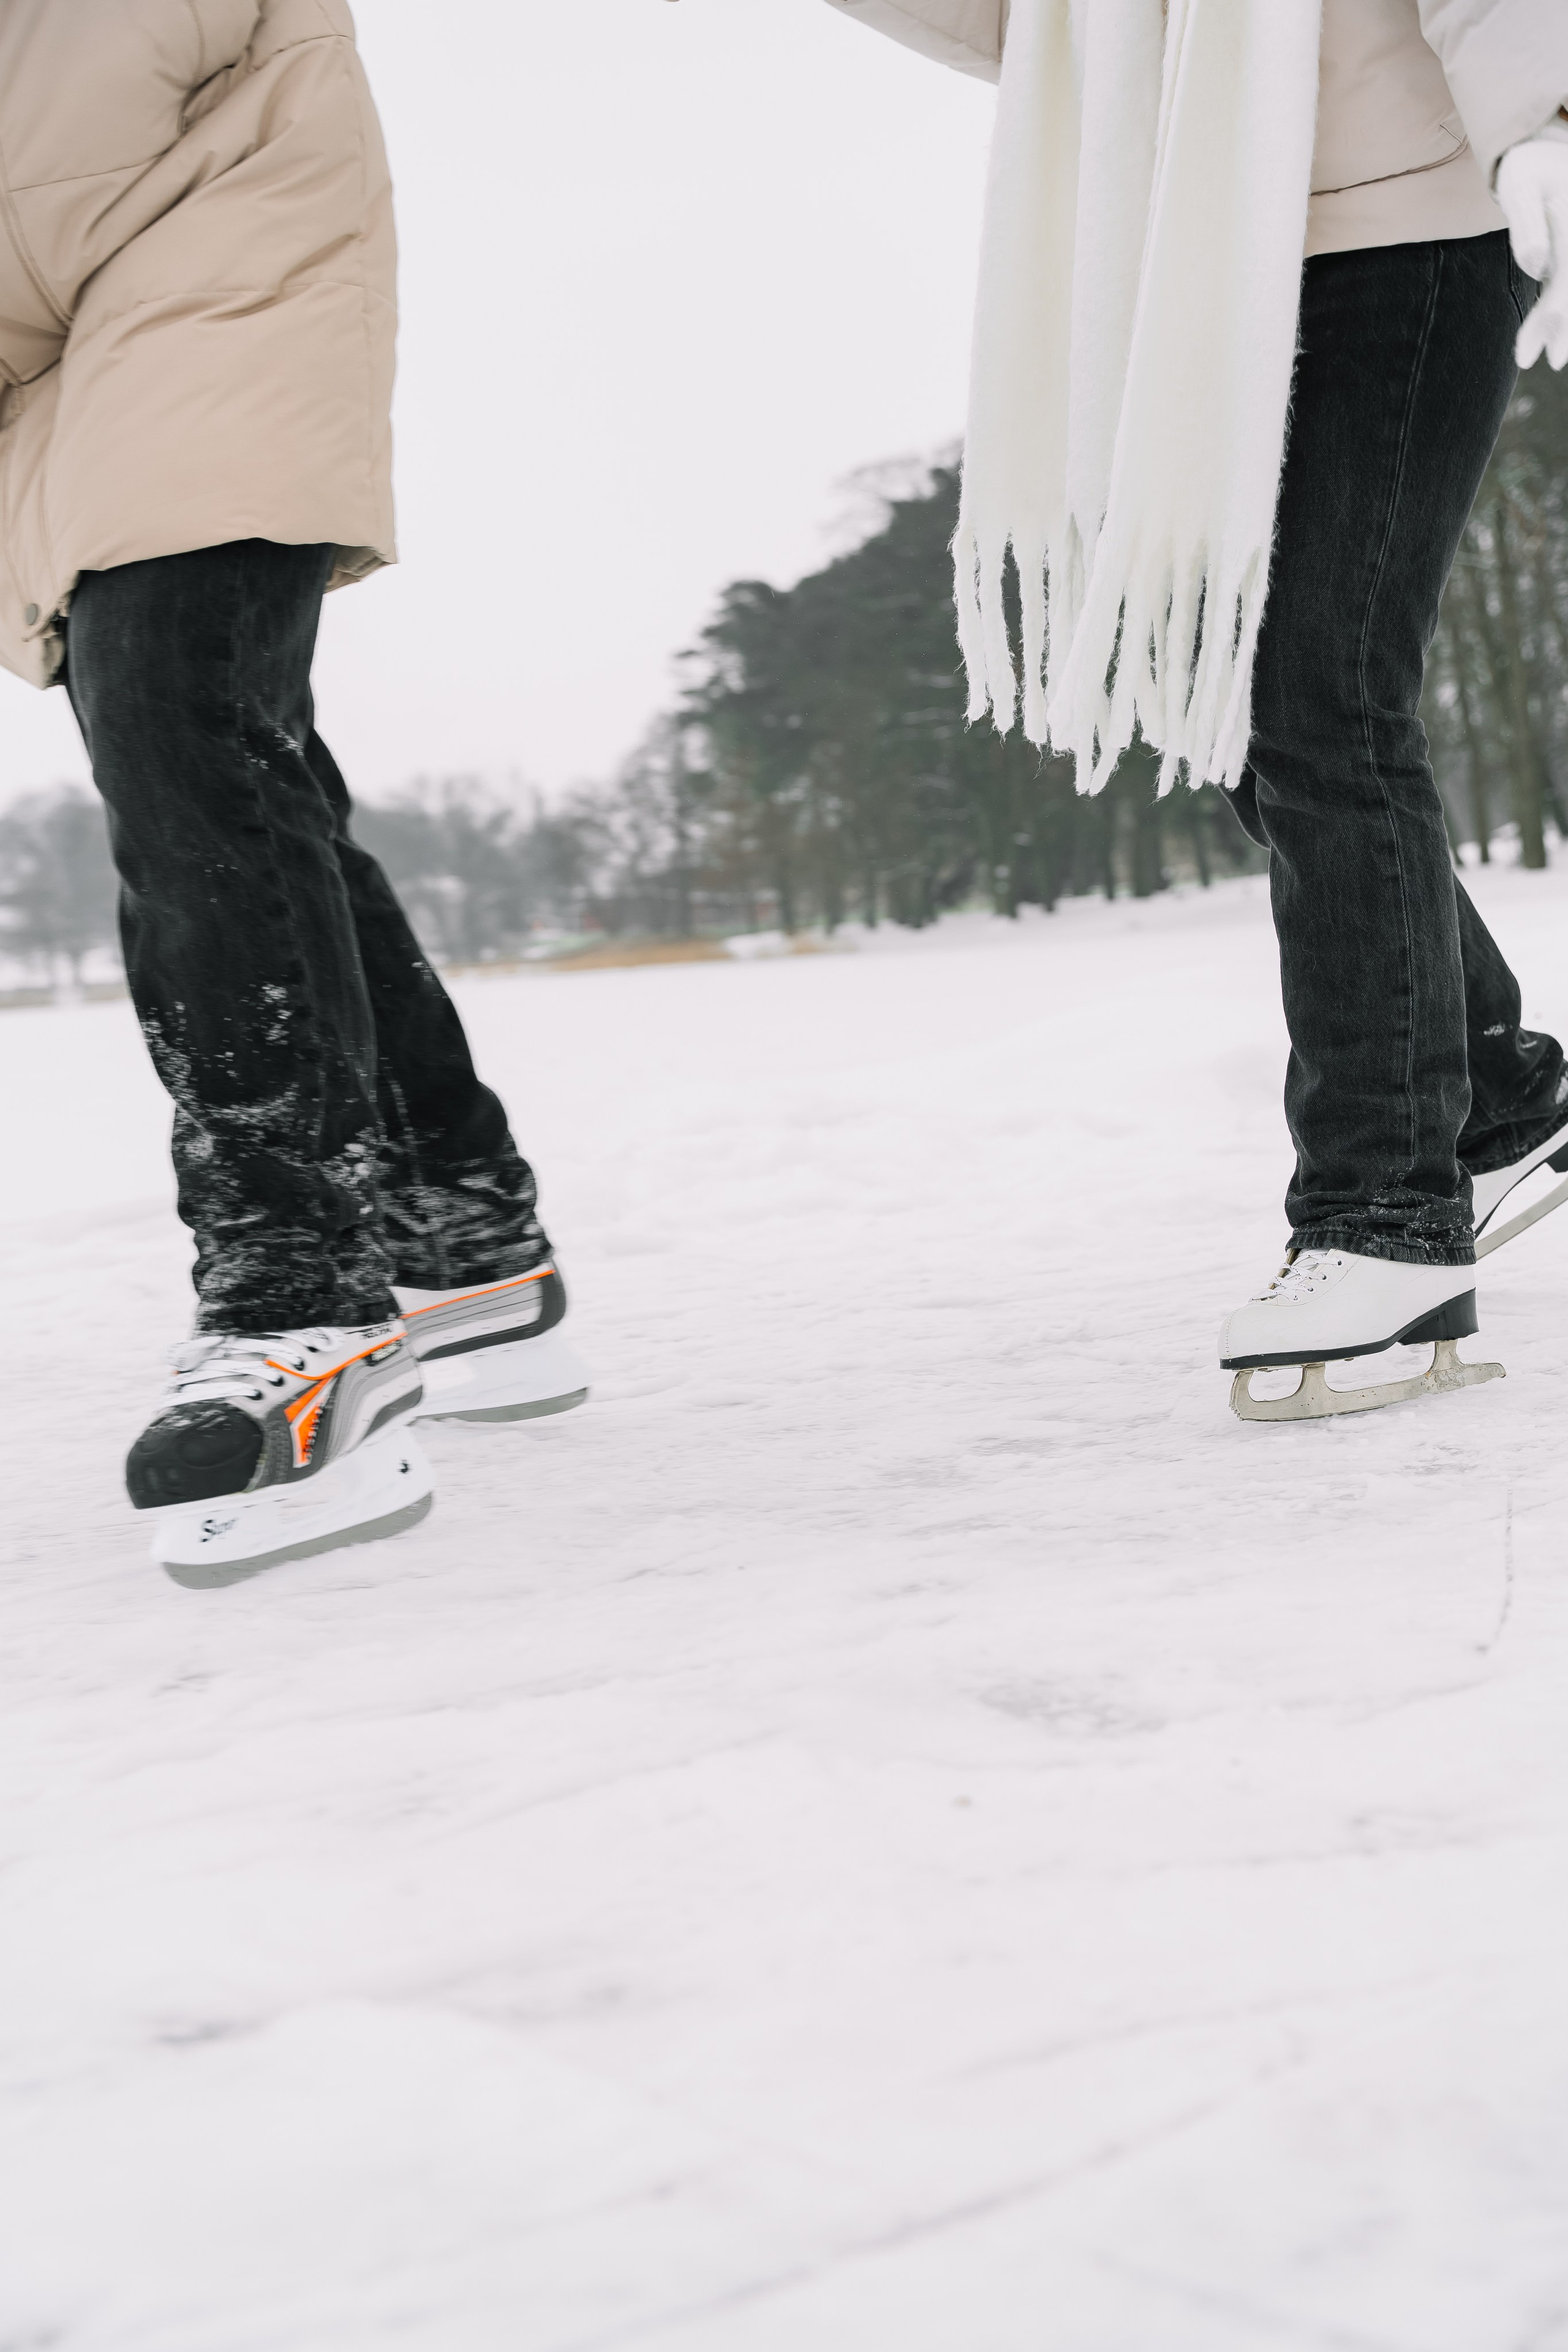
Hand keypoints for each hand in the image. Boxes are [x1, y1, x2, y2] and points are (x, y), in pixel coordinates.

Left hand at [1496, 121, 1567, 369]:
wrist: (1542, 152)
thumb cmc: (1525, 169)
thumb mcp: (1519, 190)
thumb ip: (1527, 226)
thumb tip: (1536, 266)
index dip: (1562, 309)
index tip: (1552, 344)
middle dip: (1563, 325)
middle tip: (1553, 361)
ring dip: (1559, 323)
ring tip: (1546, 357)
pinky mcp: (1567, 253)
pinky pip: (1563, 283)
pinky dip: (1551, 309)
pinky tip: (1541, 340)